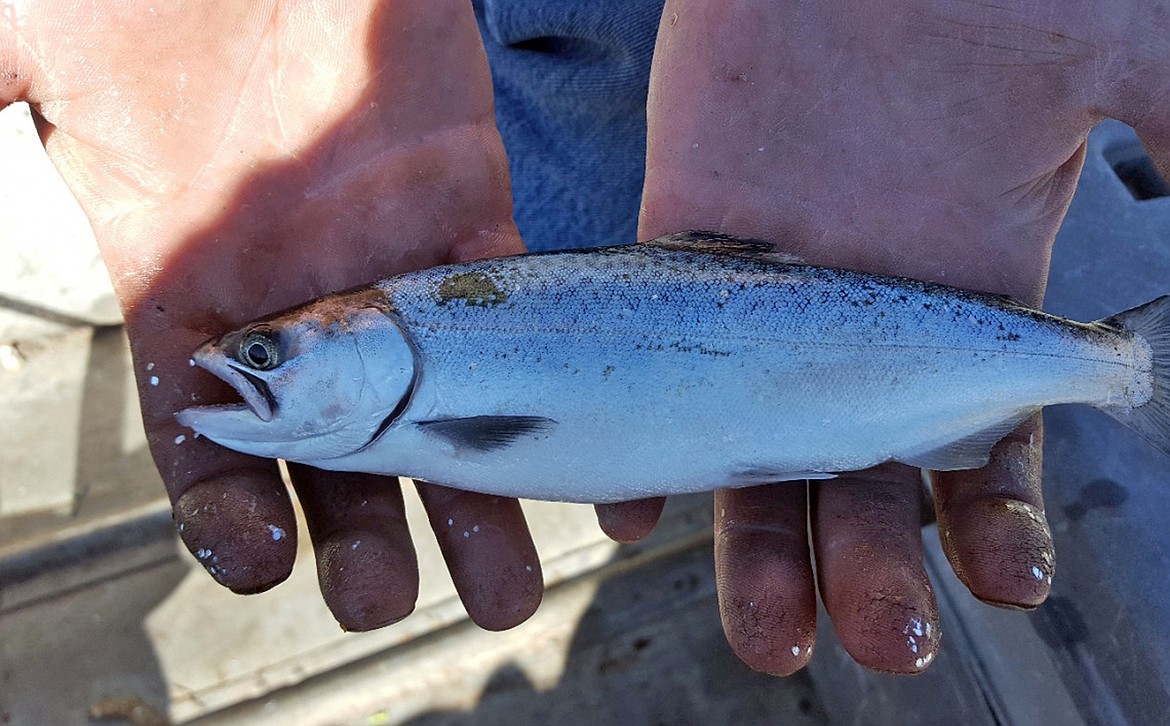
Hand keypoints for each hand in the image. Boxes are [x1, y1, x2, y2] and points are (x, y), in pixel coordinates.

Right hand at [2, 0, 542, 629]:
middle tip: (385, 602)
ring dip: (470, 505)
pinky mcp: (468, 216)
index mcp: (187, 288)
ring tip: (501, 590)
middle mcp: (294, 299)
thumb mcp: (23, 57)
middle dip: (364, 536)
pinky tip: (586, 482)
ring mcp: (386, 266)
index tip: (254, 562)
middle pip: (336, 451)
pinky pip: (519, 326)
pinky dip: (555, 404)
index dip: (227, 506)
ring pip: (439, 413)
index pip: (203, 434)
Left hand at [635, 0, 1169, 672]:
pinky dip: (644, 448)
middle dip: (872, 568)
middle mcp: (867, 320)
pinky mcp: (685, 251)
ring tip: (774, 632)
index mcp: (971, 299)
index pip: (982, 454)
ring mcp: (772, 296)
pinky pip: (656, 369)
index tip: (1004, 581)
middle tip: (880, 639)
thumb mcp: (1129, 69)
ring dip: (764, 550)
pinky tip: (639, 516)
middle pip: (865, 481)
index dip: (993, 525)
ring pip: (760, 453)